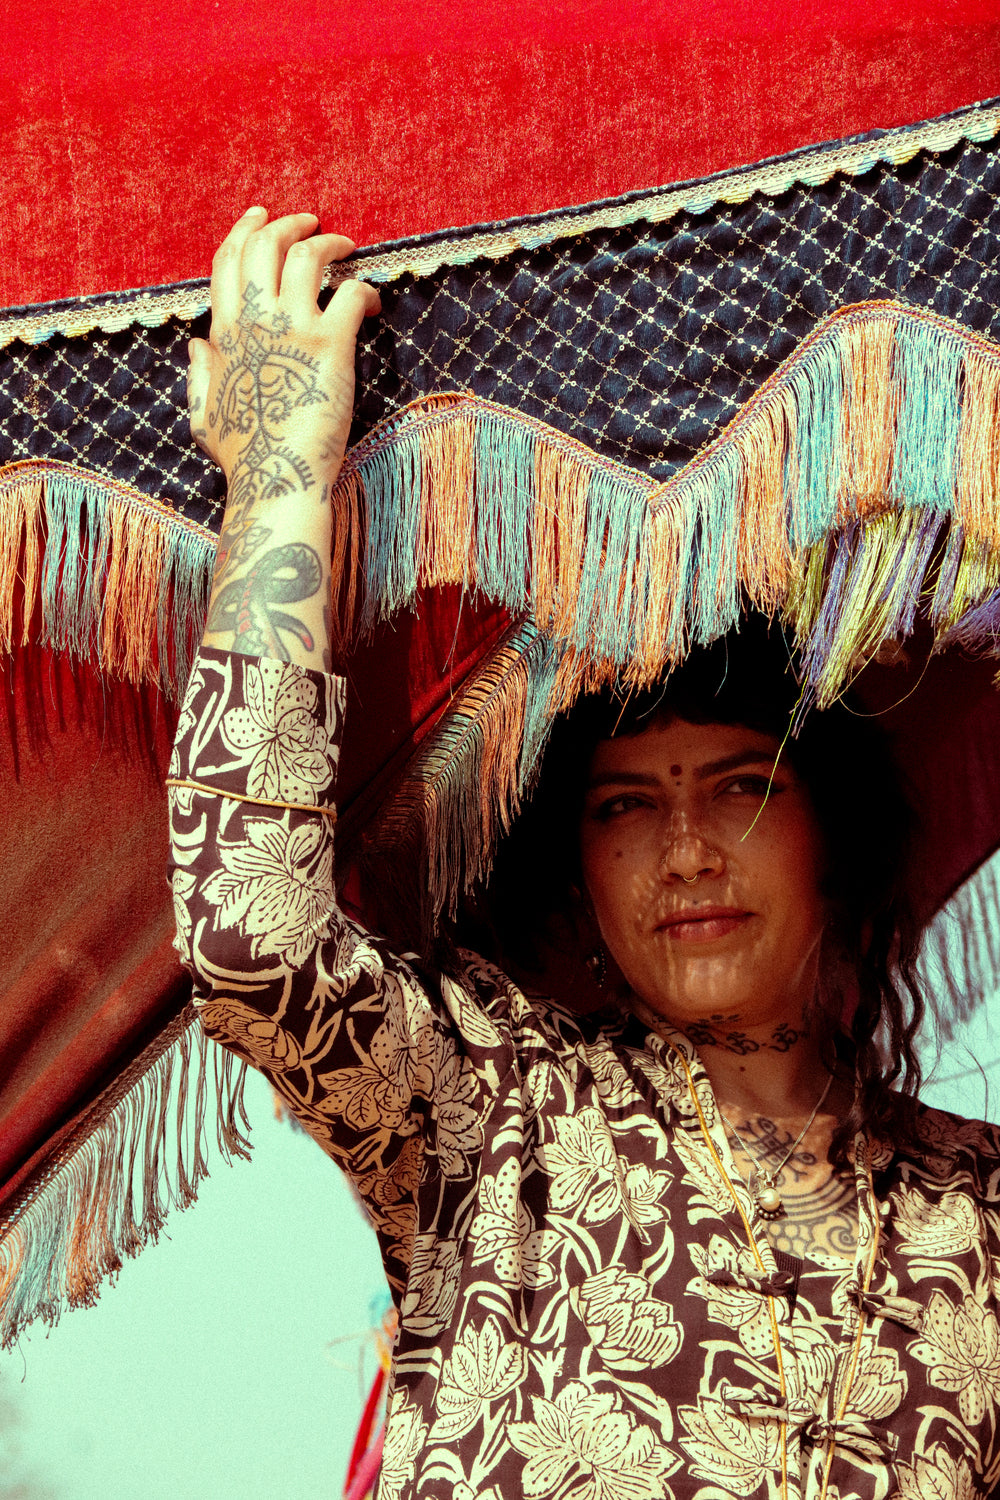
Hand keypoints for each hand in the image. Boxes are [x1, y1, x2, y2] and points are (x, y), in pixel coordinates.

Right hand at [190, 209, 379, 668]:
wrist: (276, 479)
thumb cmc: (243, 458)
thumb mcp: (203, 415)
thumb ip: (198, 375)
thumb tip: (196, 344)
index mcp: (224, 334)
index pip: (228, 262)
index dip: (245, 231)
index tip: (261, 216)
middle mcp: (255, 322)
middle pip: (266, 247)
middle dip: (289, 225)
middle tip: (312, 222)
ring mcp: (293, 329)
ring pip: (308, 257)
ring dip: (329, 244)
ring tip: (347, 246)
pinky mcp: (330, 345)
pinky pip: (351, 294)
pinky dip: (365, 288)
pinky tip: (373, 300)